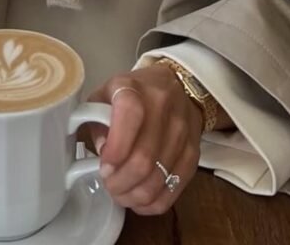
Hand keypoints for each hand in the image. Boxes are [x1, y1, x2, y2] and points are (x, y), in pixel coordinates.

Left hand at [87, 65, 203, 215]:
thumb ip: (95, 119)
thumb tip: (101, 152)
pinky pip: (174, 188)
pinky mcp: (194, 152)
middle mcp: (163, 106)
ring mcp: (182, 130)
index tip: (104, 166)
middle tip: (109, 185)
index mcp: (135, 88)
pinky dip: (153, 202)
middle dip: (120, 182)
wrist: (175, 86)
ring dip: (134, 196)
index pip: (129, 115)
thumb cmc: (133, 93)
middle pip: (143, 158)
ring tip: (121, 194)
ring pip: (158, 178)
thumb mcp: (106, 94)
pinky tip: (140, 199)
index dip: (116, 148)